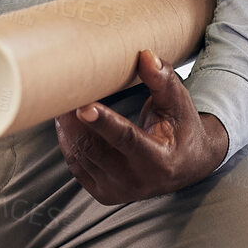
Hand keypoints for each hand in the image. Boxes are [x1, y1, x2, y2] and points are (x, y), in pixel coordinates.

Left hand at [54, 50, 229, 204]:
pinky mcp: (104, 193)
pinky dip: (68, 140)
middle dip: (73, 119)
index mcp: (159, 160)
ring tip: (61, 99)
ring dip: (67, 127)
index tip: (83, 106)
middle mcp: (137, 181)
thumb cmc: (180, 126)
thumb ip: (162, 79)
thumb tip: (145, 55)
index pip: (126, 139)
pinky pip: (76, 164)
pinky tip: (66, 119)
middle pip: (94, 148)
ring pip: (81, 155)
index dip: (103, 122)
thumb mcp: (178, 102)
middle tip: (60, 89)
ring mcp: (118, 190)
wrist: (187, 165)